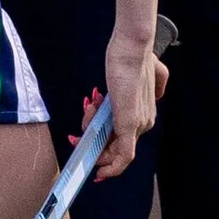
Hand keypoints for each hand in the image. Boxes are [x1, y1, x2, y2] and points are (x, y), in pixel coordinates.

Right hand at [94, 0, 167, 177]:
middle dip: (92, 146)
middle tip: (74, 137)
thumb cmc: (128, 55)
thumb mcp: (130, 76)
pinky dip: (111, 168)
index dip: (105, 147)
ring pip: (113, 148)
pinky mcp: (129, 125)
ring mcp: (137, 125)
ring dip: (91, 139)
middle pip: (116, 147)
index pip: (124, 139)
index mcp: (145, 113)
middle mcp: (145, 122)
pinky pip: (123, 157)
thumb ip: (139, 86)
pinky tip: (99, 172)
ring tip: (87, 109)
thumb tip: (139, 92)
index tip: (88, 143)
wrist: (132, 46)